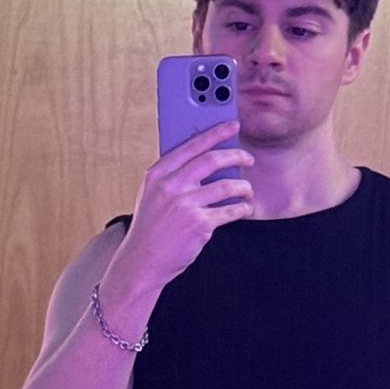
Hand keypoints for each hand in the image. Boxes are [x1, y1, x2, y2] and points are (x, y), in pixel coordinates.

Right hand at [102, 120, 254, 306]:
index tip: (232, 126)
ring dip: (243, 188)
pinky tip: (243, 209)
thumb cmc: (150, 229)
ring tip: (246, 191)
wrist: (141, 262)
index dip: (216, 133)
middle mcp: (171, 186)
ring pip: (227, 186)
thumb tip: (206, 159)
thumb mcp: (151, 195)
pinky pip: (230, 211)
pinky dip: (241, 209)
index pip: (192, 145)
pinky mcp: (200, 225)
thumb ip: (172, 177)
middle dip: (237, 156)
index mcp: (158, 174)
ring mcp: (186, 205)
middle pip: (213, 160)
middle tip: (248, 159)